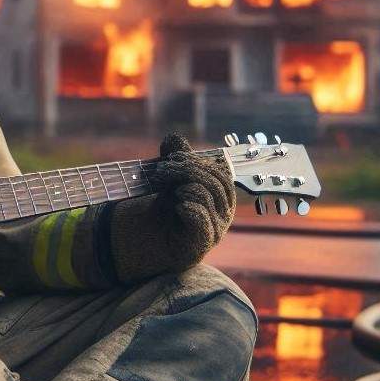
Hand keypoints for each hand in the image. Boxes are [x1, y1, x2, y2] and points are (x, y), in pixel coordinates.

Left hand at [109, 133, 234, 281]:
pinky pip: (202, 219)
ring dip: (184, 187)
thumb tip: (173, 137)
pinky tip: (178, 205)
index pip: (217, 171)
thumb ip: (175, 160)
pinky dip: (189, 207)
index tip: (169, 158)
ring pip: (207, 196)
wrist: (154, 243)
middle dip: (185, 171)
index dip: (194, 161)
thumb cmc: (167, 211)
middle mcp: (224, 210)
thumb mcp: (170, 182)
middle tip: (160, 172)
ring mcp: (217, 227)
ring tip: (166, 189)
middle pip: (213, 181)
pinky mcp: (203, 241)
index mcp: (222, 194)